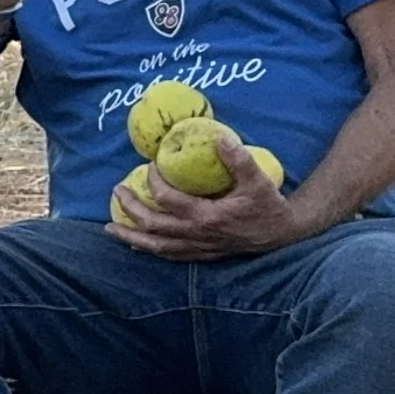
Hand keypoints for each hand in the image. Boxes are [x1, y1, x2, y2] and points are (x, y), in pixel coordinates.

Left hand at [111, 133, 306, 260]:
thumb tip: (220, 138)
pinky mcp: (202, 255)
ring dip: (131, 236)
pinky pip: (169, 255)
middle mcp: (197, 235)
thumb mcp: (258, 180)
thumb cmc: (269, 205)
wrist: (284, 233)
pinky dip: (150, 250)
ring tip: (110, 229)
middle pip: (153, 225)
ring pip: (156, 246)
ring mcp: (198, 248)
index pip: (169, 198)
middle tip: (116, 191)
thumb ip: (239, 160)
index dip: (154, 181)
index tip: (150, 165)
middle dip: (131, 208)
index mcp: (207, 216)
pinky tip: (137, 245)